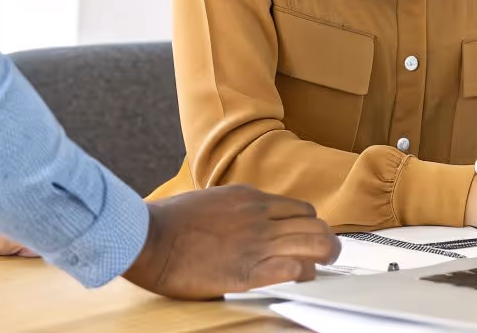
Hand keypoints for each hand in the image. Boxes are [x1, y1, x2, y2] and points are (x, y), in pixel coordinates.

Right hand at [122, 185, 339, 298]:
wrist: (150, 237)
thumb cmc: (170, 221)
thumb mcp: (211, 201)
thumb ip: (234, 210)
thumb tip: (241, 221)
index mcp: (251, 198)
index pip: (300, 209)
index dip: (309, 225)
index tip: (308, 237)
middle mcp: (261, 216)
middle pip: (315, 224)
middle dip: (326, 240)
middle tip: (326, 254)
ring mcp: (258, 242)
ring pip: (314, 243)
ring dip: (323, 257)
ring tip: (321, 267)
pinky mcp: (250, 270)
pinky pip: (294, 268)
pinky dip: (303, 273)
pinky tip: (300, 278)